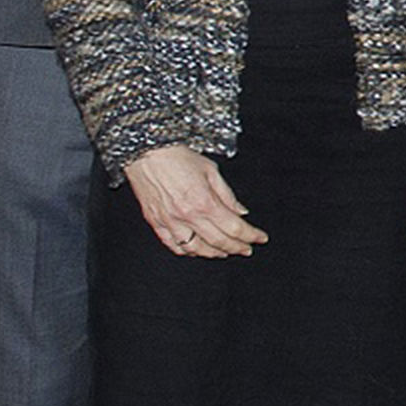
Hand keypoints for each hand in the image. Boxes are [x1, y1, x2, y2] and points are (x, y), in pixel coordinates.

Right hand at [125, 145, 266, 257]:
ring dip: (214, 253)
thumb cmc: (177, 156)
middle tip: (247, 249)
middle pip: (218, 241)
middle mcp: (187, 216)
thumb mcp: (211, 170)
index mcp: (204, 202)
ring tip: (225, 252)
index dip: (251, 235)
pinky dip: (187, 252)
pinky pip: (172, 245)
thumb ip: (227, 195)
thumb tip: (241, 212)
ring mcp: (170, 222)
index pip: (234, 227)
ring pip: (196, 249)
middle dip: (237, 248)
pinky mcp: (156, 222)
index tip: (260, 238)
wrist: (145, 152)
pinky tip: (197, 250)